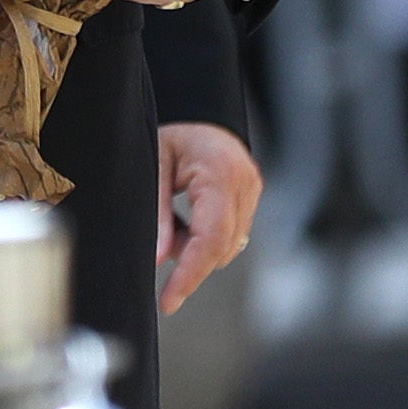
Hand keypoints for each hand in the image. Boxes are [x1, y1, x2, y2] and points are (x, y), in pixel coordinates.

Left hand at [155, 122, 261, 313]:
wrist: (197, 106)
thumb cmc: (172, 131)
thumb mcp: (154, 165)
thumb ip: (158, 214)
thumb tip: (159, 259)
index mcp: (220, 174)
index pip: (210, 240)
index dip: (189, 276)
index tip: (168, 302)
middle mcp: (244, 183)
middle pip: (223, 248)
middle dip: (191, 263)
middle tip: (159, 245)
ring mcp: (253, 189)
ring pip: (228, 245)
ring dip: (198, 249)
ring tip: (171, 224)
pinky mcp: (252, 194)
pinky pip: (231, 232)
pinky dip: (206, 238)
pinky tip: (185, 220)